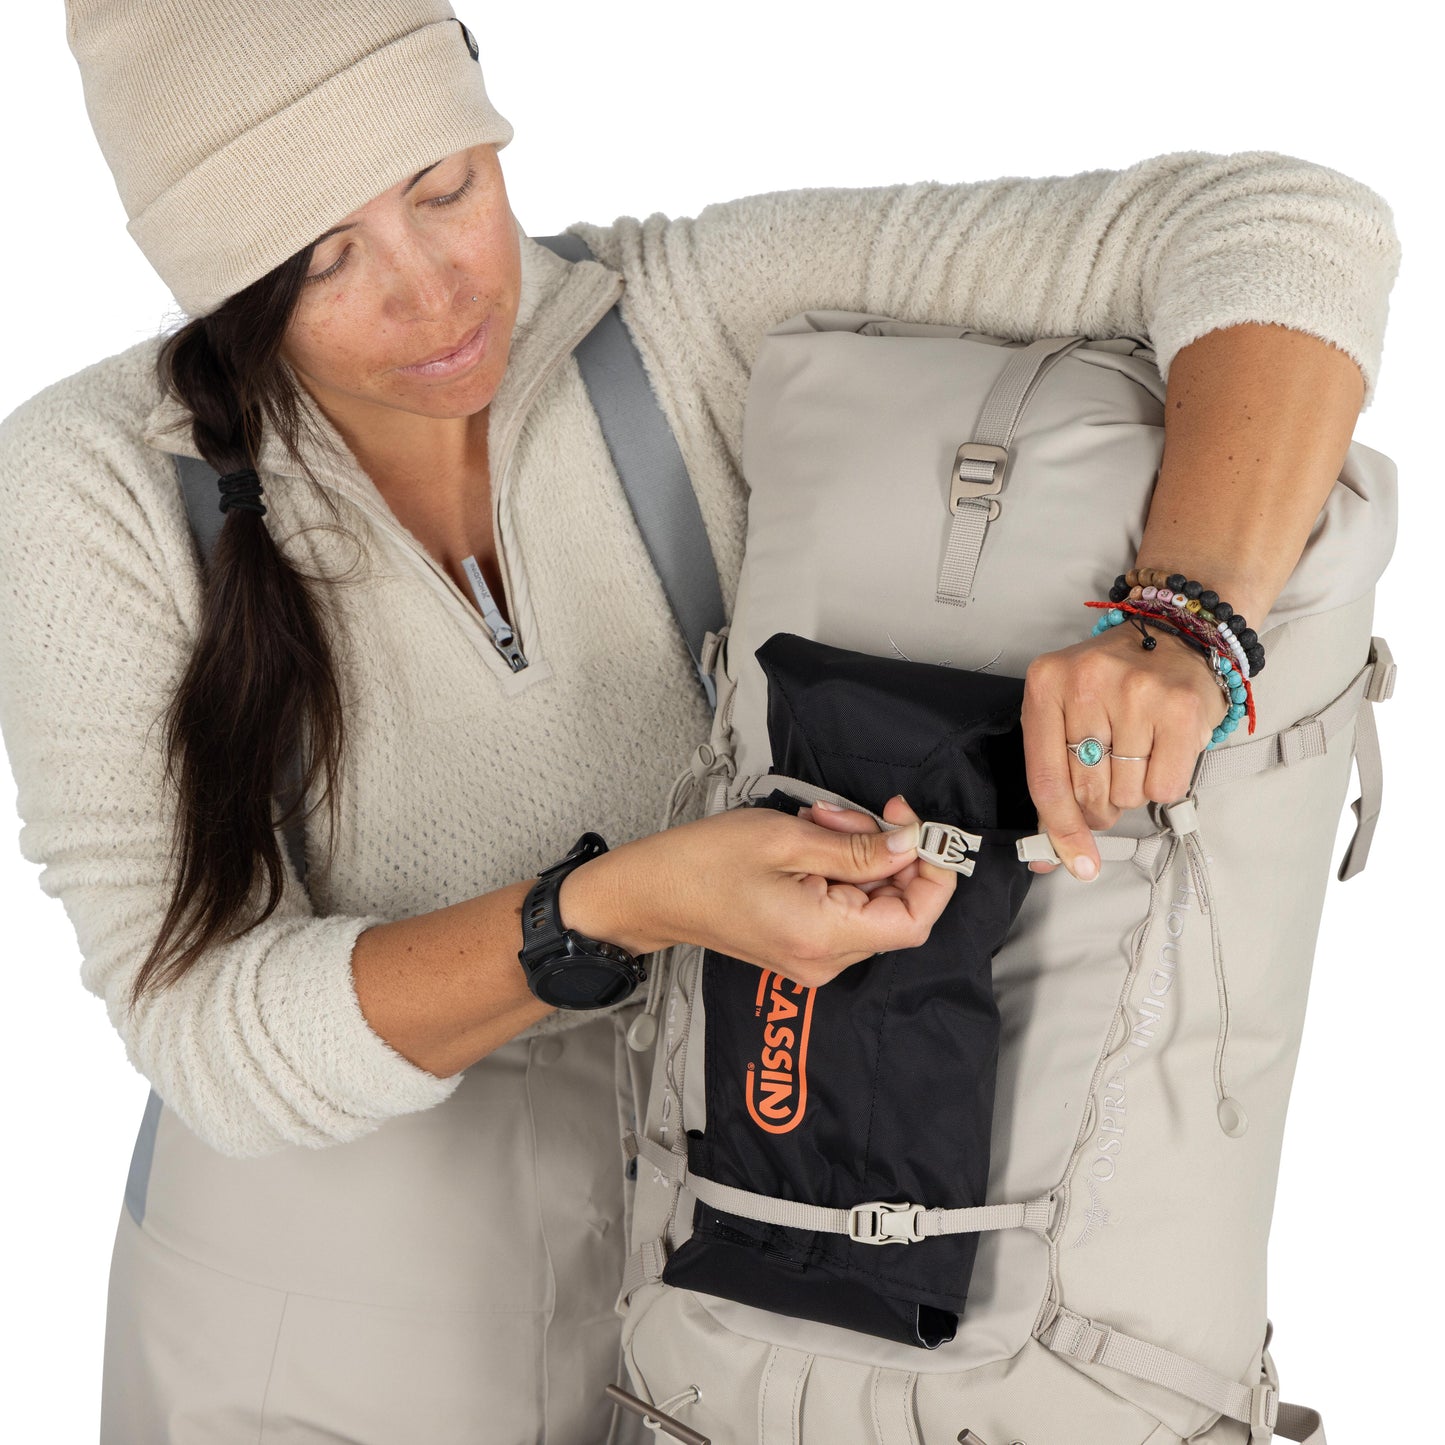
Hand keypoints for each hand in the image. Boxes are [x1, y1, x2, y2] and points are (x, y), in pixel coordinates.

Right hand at [565, 793, 955, 989]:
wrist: (650, 893)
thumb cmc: (702, 863)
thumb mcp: (786, 839)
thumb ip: (857, 847)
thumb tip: (910, 845)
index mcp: (822, 937)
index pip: (914, 919)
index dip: (931, 873)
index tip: (916, 827)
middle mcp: (824, 961)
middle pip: (895, 908)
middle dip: (885, 853)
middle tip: (844, 815)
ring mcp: (814, 959)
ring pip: (871, 903)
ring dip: (859, 856)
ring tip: (817, 824)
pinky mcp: (804, 947)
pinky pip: (846, 908)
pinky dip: (841, 871)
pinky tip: (811, 844)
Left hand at [1021, 618, 1225, 881]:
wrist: (1175, 638)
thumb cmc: (1112, 686)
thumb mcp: (1064, 713)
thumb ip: (1053, 778)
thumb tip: (1049, 855)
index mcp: (1046, 684)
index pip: (1046, 778)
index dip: (1059, 829)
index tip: (1074, 862)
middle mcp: (1087, 682)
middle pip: (1087, 792)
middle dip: (1098, 807)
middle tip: (1110, 783)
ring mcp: (1136, 692)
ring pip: (1127, 794)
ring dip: (1133, 790)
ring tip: (1138, 752)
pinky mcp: (1180, 708)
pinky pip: (1166, 787)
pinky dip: (1164, 783)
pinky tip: (1163, 751)